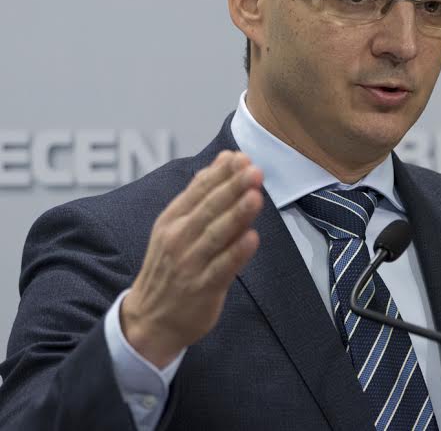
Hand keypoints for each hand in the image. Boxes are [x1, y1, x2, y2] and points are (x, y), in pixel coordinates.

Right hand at [121, 150, 262, 367]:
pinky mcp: (202, 288)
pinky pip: (222, 268)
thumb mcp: (175, 226)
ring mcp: (190, 264)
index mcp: (172, 219)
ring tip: (256, 196)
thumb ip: (200, 194)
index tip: (242, 157)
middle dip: (233, 188)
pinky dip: (237, 253)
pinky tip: (252, 238)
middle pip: (209, 209)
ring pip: (216, 235)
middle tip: (254, 170)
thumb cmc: (170, 265)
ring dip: (237, 215)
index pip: (199, 191)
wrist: (149, 320)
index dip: (221, 173)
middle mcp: (178, 239)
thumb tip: (224, 160)